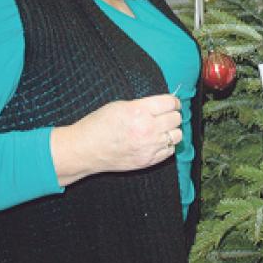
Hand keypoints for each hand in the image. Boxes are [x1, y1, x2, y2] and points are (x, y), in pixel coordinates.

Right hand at [51, 94, 182, 185]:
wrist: (85, 150)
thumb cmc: (98, 125)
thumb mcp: (120, 105)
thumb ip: (143, 105)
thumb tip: (162, 105)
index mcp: (140, 111)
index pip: (170, 103)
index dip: (174, 101)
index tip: (173, 103)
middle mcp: (148, 129)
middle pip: (176, 118)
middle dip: (172, 115)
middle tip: (165, 116)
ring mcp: (149, 146)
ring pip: (177, 135)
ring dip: (171, 130)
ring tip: (162, 129)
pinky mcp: (148, 161)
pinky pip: (170, 150)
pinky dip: (166, 145)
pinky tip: (156, 142)